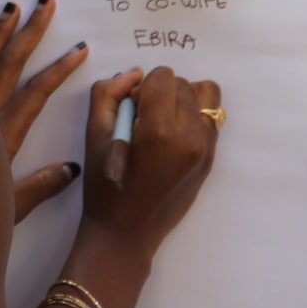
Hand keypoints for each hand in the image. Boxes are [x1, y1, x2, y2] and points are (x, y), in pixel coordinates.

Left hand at [0, 0, 87, 222]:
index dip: (59, 70)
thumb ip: (39, 188)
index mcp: (2, 137)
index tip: (80, 47)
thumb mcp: (7, 210)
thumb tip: (72, 169)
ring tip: (11, 6)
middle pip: (8, 64)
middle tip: (45, 2)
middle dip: (29, 32)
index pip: (36, 94)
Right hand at [81, 67, 220, 259]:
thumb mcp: (94, 135)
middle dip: (160, 91)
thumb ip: (107, 94)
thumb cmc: (103, 186)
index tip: (129, 107)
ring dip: (182, 99)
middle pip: (183, 83)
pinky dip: (193, 115)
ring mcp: (205, 149)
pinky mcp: (211, 159)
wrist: (126, 232)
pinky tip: (172, 134)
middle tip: (141, 117)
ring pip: (206, 95)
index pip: (162, 76)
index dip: (141, 85)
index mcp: (159, 130)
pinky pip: (212, 118)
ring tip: (161, 121)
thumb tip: (132, 75)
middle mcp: (190, 137)